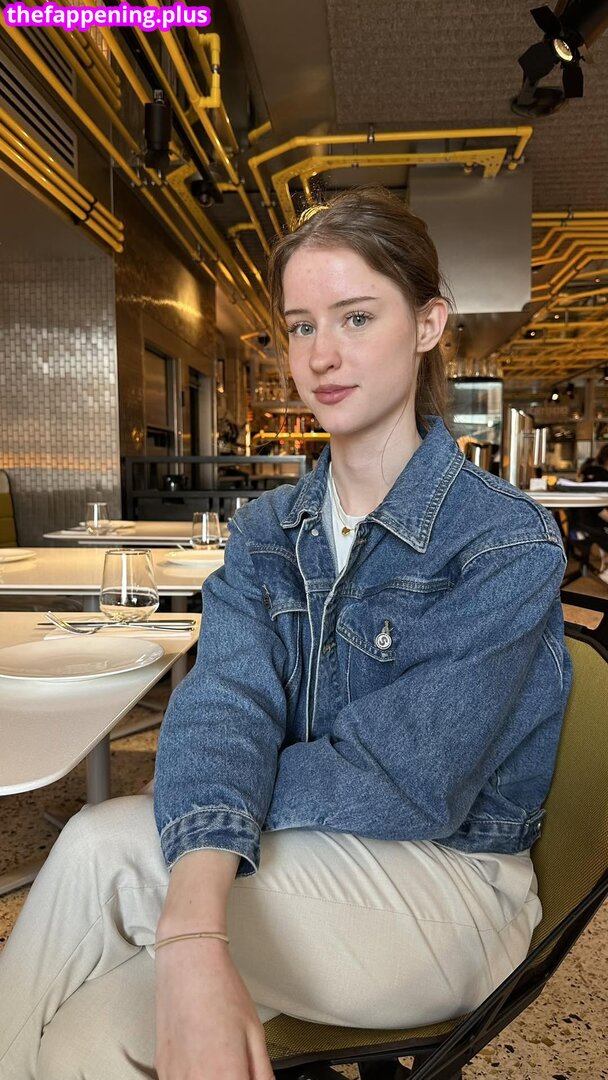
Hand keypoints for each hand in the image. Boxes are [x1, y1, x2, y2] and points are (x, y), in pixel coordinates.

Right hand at [155, 938, 273, 1079]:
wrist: (188, 962)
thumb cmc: (220, 988)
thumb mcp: (255, 1033)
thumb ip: (262, 1073)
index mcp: (225, 1074)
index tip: (249, 1076)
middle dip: (232, 1078)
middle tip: (238, 1067)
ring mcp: (174, 1076)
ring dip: (212, 1076)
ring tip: (220, 1059)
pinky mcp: (162, 1068)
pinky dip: (195, 1075)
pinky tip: (203, 1058)